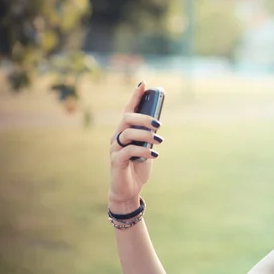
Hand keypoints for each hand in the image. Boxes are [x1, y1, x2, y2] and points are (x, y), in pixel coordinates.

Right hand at [108, 81, 163, 212]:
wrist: (129, 190)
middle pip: (127, 118)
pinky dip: (143, 150)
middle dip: (144, 117)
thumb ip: (149, 137)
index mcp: (124, 132)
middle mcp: (117, 137)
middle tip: (158, 124)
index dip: (134, 96)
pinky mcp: (116, 161)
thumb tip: (157, 124)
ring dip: (146, 135)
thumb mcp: (147, 149)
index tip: (144, 84)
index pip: (128, 110)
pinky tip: (154, 154)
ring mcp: (115, 148)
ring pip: (128, 133)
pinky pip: (128, 150)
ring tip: (159, 141)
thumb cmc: (138, 168)